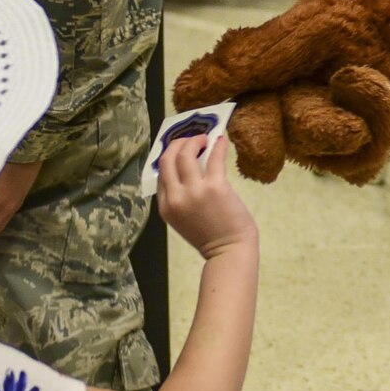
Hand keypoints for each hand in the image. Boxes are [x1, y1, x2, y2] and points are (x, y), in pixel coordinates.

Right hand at [157, 133, 255, 258]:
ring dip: (195, 141)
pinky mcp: (215, 187)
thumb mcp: (182, 220)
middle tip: (191, 139)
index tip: (179, 149)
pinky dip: (218, 145)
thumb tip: (188, 167)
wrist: (229, 251)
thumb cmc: (209, 237)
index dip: (169, 156)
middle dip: (178, 143)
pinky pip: (214, 158)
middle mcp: (175, 197)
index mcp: (165, 207)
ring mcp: (194, 191)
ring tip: (204, 138)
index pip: (160, 173)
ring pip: (185, 154)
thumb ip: (179, 197)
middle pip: (168, 158)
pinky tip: (221, 140)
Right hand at [173, 0, 389, 184]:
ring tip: (362, 75)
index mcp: (271, 82)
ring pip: (325, 154)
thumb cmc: (359, 5)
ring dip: (347, 118)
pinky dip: (376, 122)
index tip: (261, 156)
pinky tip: (385, 89)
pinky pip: (364, 159)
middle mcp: (297, 110)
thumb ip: (244, 63)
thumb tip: (182, 95)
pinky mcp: (374, 141)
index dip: (251, 140)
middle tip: (332, 103)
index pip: (247, 124)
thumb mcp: (300, 27)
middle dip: (306, 127)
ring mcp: (336, 128)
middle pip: (283, 143)